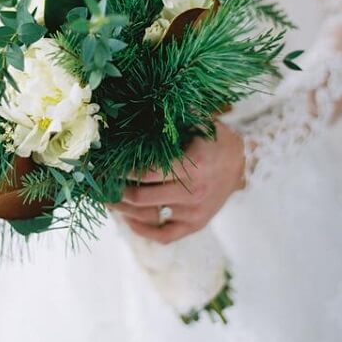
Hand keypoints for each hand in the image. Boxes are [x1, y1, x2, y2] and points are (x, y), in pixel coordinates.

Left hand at [110, 122, 245, 244]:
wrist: (241, 161)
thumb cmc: (214, 138)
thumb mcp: (198, 123)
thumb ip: (173, 119)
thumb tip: (140, 105)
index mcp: (194, 166)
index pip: (147, 173)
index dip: (122, 171)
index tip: (106, 164)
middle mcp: (193, 193)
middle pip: (141, 198)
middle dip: (116, 190)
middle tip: (99, 183)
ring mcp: (194, 212)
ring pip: (148, 216)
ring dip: (123, 209)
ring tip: (107, 199)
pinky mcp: (196, 224)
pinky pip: (165, 236)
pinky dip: (143, 231)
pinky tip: (129, 220)